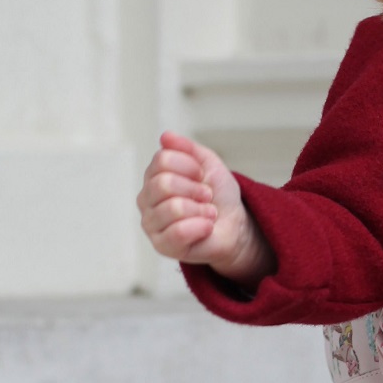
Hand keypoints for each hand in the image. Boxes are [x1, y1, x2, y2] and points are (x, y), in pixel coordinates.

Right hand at [136, 131, 273, 285]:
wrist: (236, 224)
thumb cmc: (218, 195)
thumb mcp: (208, 164)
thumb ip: (187, 149)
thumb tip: (165, 136)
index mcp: (154, 176)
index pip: (163, 159)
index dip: (190, 166)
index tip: (201, 176)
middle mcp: (146, 199)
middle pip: (164, 183)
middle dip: (196, 189)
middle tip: (206, 197)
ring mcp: (151, 224)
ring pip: (173, 208)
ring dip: (201, 209)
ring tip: (207, 213)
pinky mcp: (162, 246)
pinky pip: (178, 232)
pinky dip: (201, 227)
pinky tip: (205, 228)